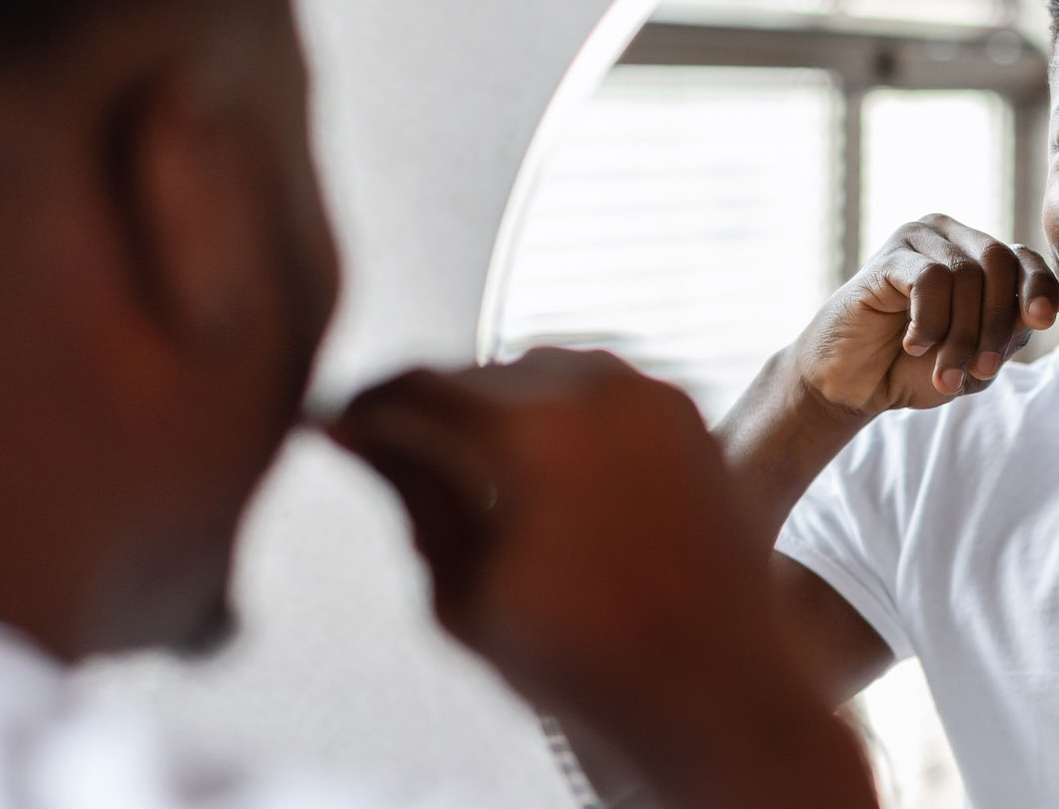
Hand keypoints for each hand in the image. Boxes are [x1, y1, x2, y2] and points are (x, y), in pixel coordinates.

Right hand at [324, 350, 826, 741]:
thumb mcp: (464, 594)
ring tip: (470, 466)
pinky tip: (543, 468)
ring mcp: (654, 397)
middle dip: (433, 407)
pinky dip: (561, 411)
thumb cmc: (589, 660)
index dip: (368, 405)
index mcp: (534, 434)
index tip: (340, 426)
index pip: (420, 387)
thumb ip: (412, 499)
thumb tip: (360, 437)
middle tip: (394, 450)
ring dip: (498, 403)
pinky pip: (602, 386)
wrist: (718, 687)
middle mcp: (599, 393)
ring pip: (543, 370)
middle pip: (481, 373)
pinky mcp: (689, 415)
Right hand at [795, 214, 1058, 416]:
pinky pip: (930, 280)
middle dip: (996, 324)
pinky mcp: (889, 256)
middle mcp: (950, 237)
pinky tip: (915, 344)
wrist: (856, 386)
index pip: (1024, 258)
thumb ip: (1010, 331)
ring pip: (965, 276)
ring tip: (944, 372)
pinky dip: (930, 322)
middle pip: (998, 264)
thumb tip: (1042, 309)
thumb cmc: (914, 368)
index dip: (1039, 287)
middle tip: (982, 369)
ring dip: (961, 335)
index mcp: (977, 256)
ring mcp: (917, 240)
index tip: (1043, 321)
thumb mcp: (976, 356)